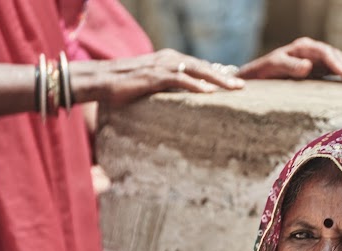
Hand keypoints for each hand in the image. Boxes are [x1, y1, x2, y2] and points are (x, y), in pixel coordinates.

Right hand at [70, 49, 244, 105]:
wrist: (99, 81)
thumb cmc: (124, 86)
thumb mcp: (151, 86)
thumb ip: (168, 88)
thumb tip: (183, 100)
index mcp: (169, 60)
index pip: (199, 66)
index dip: (218, 74)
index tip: (236, 82)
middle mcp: (168, 59)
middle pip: (203, 67)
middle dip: (225, 76)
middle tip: (243, 86)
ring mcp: (161, 66)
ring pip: (196, 71)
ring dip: (216, 80)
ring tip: (233, 88)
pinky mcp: (153, 76)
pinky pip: (179, 80)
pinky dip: (195, 86)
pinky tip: (209, 92)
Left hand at [238, 37, 341, 84]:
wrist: (258, 75)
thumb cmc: (265, 71)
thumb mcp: (274, 66)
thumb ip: (290, 66)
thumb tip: (308, 66)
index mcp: (303, 47)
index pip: (326, 53)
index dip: (339, 65)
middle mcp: (312, 51)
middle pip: (335, 56)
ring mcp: (315, 59)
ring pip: (337, 60)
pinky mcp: (317, 69)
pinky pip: (334, 68)